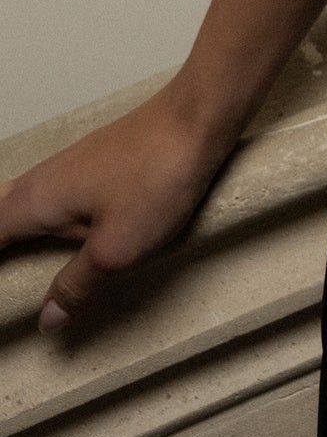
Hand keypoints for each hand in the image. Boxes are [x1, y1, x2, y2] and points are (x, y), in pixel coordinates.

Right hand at [0, 87, 234, 333]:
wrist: (198, 117)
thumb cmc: (157, 177)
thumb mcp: (115, 250)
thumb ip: (76, 285)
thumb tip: (46, 318)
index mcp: (36, 201)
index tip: (4, 291)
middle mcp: (43, 178)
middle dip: (0, 242)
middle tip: (9, 272)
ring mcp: (69, 165)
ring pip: (17, 197)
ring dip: (8, 223)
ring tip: (15, 253)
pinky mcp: (94, 161)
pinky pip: (45, 190)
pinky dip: (33, 211)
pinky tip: (51, 222)